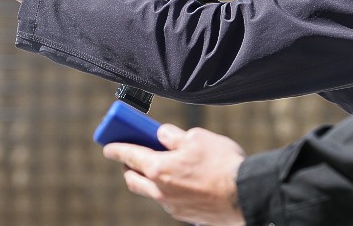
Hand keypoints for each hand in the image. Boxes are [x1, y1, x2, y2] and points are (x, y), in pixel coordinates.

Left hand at [103, 124, 245, 225]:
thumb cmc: (222, 163)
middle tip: (133, 155)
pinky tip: (183, 180)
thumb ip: (173, 136)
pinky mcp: (186, 215)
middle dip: (128, 167)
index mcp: (158, 168)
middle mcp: (160, 191)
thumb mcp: (196, 137)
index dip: (115, 148)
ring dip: (150, 179)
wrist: (245, 194)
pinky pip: (169, 200)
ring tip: (163, 165)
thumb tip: (163, 136)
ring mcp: (172, 206)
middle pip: (133, 180)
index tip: (107, 146)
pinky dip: (168, 188)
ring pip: (151, 192)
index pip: (128, 155)